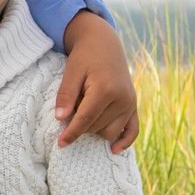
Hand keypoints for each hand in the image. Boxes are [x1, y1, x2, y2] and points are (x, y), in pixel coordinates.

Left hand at [56, 11, 138, 151]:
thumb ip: (66, 95)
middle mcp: (122, 99)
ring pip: (110, 132)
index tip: (61, 143)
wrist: (104, 44)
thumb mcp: (71, 72)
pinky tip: (113, 150)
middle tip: (75, 104)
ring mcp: (130, 103)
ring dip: (95, 129)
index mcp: (105, 89)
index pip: (86, 119)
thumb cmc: (85, 57)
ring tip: (87, 109)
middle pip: (97, 127)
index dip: (72, 133)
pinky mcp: (134, 105)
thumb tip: (61, 119)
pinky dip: (124, 141)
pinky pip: (132, 130)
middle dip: (81, 124)